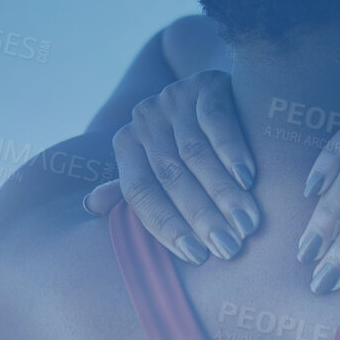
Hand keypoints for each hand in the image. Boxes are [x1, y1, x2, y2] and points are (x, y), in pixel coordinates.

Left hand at [86, 70, 260, 265]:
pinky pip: (217, 121)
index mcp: (126, 144)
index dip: (166, 227)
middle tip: (229, 247)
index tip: (197, 257)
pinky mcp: (206, 82)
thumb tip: (91, 206)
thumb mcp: (159, 159)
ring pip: (195, 154)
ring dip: (223, 192)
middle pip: (170, 177)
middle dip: (201, 216)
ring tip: (247, 223)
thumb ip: (135, 184)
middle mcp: (144, 120)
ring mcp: (173, 98)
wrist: (221, 85)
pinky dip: (232, 151)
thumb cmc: (191, 137)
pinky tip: (249, 178)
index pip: (140, 193)